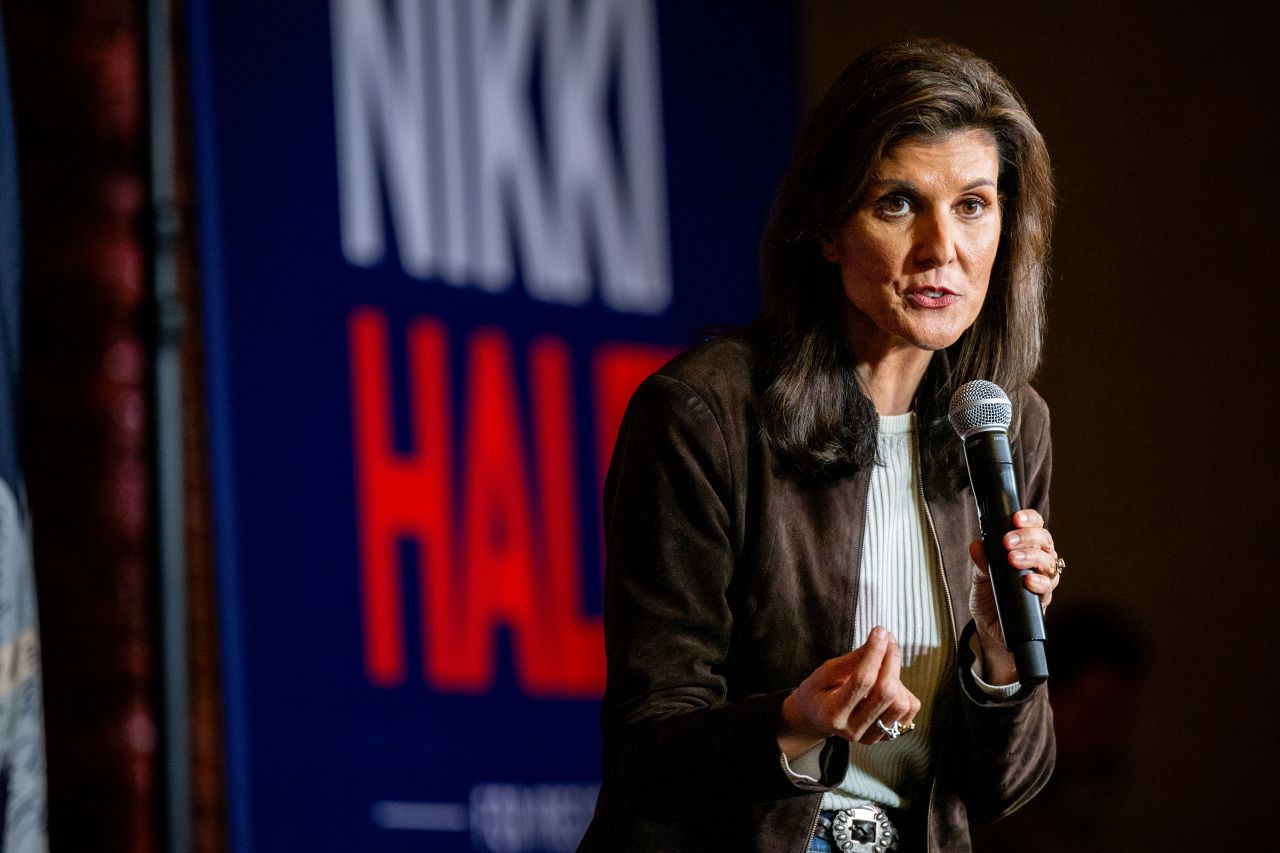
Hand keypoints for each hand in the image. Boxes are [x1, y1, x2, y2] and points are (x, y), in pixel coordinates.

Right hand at [777, 627, 921, 759]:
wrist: (816, 719)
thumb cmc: (818, 691)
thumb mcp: (825, 672)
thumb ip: (851, 660)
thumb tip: (879, 639)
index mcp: (833, 714)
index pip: (862, 680)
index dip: (874, 653)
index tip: (880, 631)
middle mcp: (854, 730)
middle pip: (885, 692)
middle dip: (891, 660)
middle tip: (888, 640)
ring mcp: (872, 736)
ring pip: (901, 704)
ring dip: (897, 677)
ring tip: (884, 666)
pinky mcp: (887, 737)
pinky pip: (909, 711)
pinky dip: (904, 692)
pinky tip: (890, 683)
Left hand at [968, 509, 1061, 681]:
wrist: (990, 627)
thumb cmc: (988, 596)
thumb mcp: (978, 576)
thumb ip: (980, 560)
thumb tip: (976, 546)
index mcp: (1024, 548)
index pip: (1034, 526)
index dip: (1029, 519)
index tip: (1015, 518)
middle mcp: (1038, 561)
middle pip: (1044, 541)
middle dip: (1027, 537)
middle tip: (1009, 542)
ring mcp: (1042, 580)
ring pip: (1048, 562)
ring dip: (1031, 557)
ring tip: (1013, 560)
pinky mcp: (1042, 600)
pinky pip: (1047, 588)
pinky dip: (1039, 583)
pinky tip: (1028, 581)